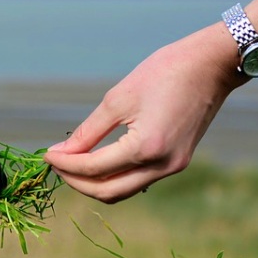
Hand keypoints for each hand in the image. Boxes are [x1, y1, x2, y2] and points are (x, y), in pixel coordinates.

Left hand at [43, 22, 245, 202]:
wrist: (212, 65)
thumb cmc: (164, 73)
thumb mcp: (117, 99)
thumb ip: (87, 132)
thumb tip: (61, 153)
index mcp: (146, 148)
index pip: (93, 169)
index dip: (65, 165)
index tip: (46, 155)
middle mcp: (163, 165)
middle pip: (108, 192)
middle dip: (76, 182)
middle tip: (56, 164)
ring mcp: (173, 167)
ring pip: (123, 191)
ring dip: (94, 183)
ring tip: (72, 164)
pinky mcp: (178, 162)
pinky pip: (138, 180)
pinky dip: (114, 176)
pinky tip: (98, 161)